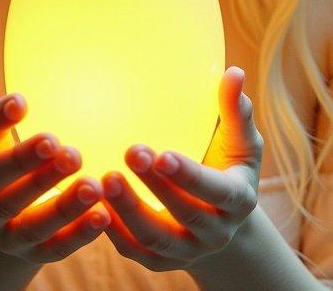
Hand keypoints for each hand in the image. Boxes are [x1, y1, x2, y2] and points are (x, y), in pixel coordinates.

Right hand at [0, 90, 111, 263]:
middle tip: (60, 145)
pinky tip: (103, 215)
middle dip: (27, 163)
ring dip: (62, 203)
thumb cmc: (19, 165)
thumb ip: (26, 116)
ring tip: (93, 184)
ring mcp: (3, 232)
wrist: (6, 223)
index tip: (22, 101)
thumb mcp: (13, 139)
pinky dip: (78, 234)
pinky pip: (53, 248)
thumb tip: (60, 79)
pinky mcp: (29, 255)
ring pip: (28, 222)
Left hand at [99, 66, 262, 271]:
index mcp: (237, 200)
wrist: (222, 219)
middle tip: (129, 152)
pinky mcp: (160, 261)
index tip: (162, 154)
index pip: (216, 191)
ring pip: (155, 240)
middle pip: (184, 215)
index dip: (189, 176)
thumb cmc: (229, 164)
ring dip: (128, 211)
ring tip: (104, 178)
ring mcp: (187, 250)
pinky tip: (92, 204)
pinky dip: (113, 232)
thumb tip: (234, 72)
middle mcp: (214, 232)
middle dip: (156, 187)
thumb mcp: (240, 141)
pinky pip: (134, 252)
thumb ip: (236, 111)